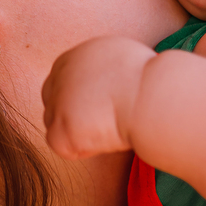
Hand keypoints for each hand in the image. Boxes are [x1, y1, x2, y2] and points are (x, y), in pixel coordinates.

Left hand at [42, 36, 154, 159]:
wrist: (151, 96)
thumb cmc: (148, 79)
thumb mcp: (118, 56)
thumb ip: (100, 68)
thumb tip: (103, 82)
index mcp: (73, 57)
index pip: (64, 83)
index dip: (83, 100)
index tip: (104, 106)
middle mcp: (59, 76)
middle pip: (54, 102)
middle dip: (74, 115)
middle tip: (105, 120)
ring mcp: (57, 102)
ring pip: (57, 125)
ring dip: (80, 132)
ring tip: (110, 128)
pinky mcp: (60, 128)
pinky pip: (62, 146)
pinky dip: (82, 148)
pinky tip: (104, 139)